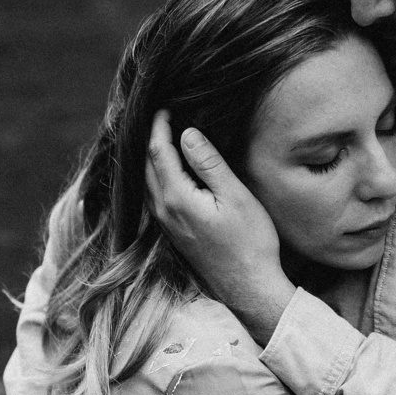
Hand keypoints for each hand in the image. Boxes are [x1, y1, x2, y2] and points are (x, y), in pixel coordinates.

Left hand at [145, 109, 292, 340]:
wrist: (249, 288)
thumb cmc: (250, 242)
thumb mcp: (235, 197)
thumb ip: (209, 164)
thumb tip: (187, 132)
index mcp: (176, 198)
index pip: (158, 151)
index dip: (159, 125)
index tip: (165, 106)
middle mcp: (163, 210)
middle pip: (145, 164)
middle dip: (149, 137)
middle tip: (160, 114)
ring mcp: (166, 224)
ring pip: (146, 180)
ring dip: (150, 156)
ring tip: (162, 135)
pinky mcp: (173, 232)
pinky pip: (154, 194)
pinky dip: (156, 174)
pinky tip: (169, 168)